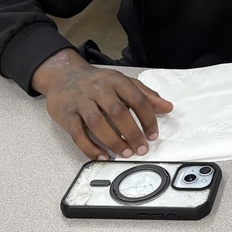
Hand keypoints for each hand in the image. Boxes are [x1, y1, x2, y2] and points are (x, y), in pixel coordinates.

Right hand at [31, 49, 173, 159]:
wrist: (63, 75)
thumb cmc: (98, 82)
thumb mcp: (123, 82)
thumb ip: (146, 95)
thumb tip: (168, 107)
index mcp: (116, 80)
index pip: (137, 99)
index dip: (148, 119)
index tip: (153, 135)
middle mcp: (98, 89)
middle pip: (118, 112)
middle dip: (132, 133)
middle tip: (141, 148)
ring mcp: (81, 101)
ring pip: (97, 124)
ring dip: (113, 141)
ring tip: (125, 153)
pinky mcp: (67, 114)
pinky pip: (78, 134)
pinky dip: (90, 148)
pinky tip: (102, 156)